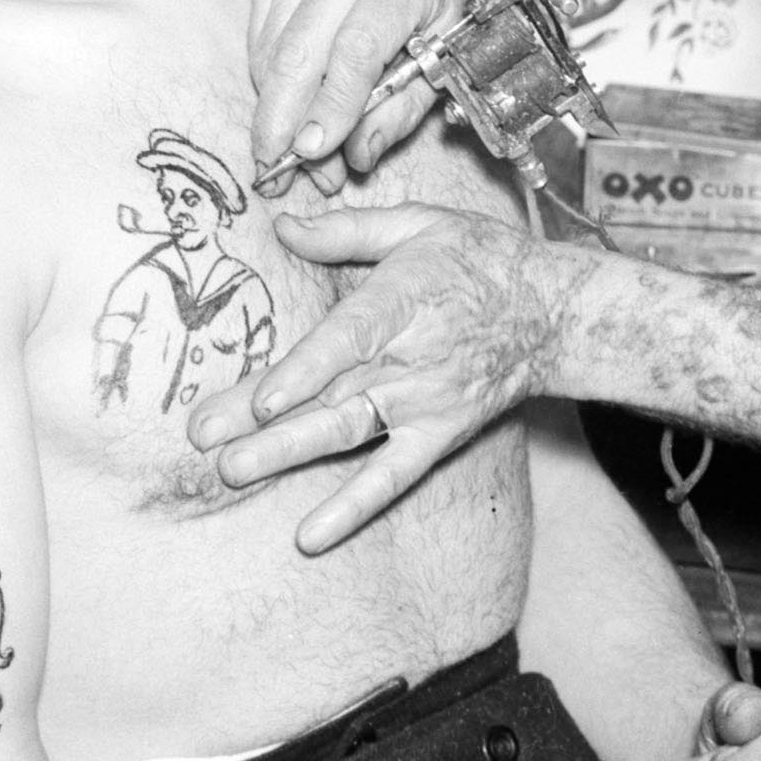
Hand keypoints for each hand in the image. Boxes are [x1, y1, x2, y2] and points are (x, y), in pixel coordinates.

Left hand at [187, 202, 569, 552]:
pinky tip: (309, 537)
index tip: (263, 398)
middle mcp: (410, 359)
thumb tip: (281, 223)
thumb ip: (346, 230)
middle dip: (263, 417)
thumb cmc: (480, 258)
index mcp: (402, 300)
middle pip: (329, 391)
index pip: (349, 341)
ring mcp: (423, 403)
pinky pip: (392, 478)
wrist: (555, 314)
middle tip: (205, 435)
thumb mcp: (419, 223)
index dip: (306, 371)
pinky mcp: (437, 435)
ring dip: (287, 454)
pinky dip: (352, 509)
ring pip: (347, 432)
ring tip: (232, 472)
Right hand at [247, 0, 474, 182]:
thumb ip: (401, 111)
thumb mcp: (441, 58)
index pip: (357, 46)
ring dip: (275, 112)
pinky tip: (291, 101)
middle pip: (300, 50)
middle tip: (278, 175)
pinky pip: (258, 41)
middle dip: (283, 122)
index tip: (312, 151)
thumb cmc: (429, 5)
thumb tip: (356, 156)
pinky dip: (267, 82)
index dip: (332, 102)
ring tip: (295, 151)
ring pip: (272, 52)